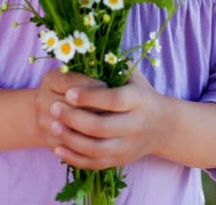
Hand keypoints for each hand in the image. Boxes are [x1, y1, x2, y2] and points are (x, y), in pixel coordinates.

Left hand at [45, 69, 163, 169]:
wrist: (162, 126)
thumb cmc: (140, 93)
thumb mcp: (133, 75)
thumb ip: (112, 64)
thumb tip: (85, 50)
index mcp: (138, 101)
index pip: (113, 100)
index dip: (90, 97)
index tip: (69, 92)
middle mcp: (135, 126)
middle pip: (102, 127)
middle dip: (74, 118)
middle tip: (54, 107)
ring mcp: (127, 147)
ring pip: (96, 149)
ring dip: (71, 139)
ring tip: (52, 126)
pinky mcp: (119, 161)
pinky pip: (94, 164)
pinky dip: (75, 158)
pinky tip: (58, 149)